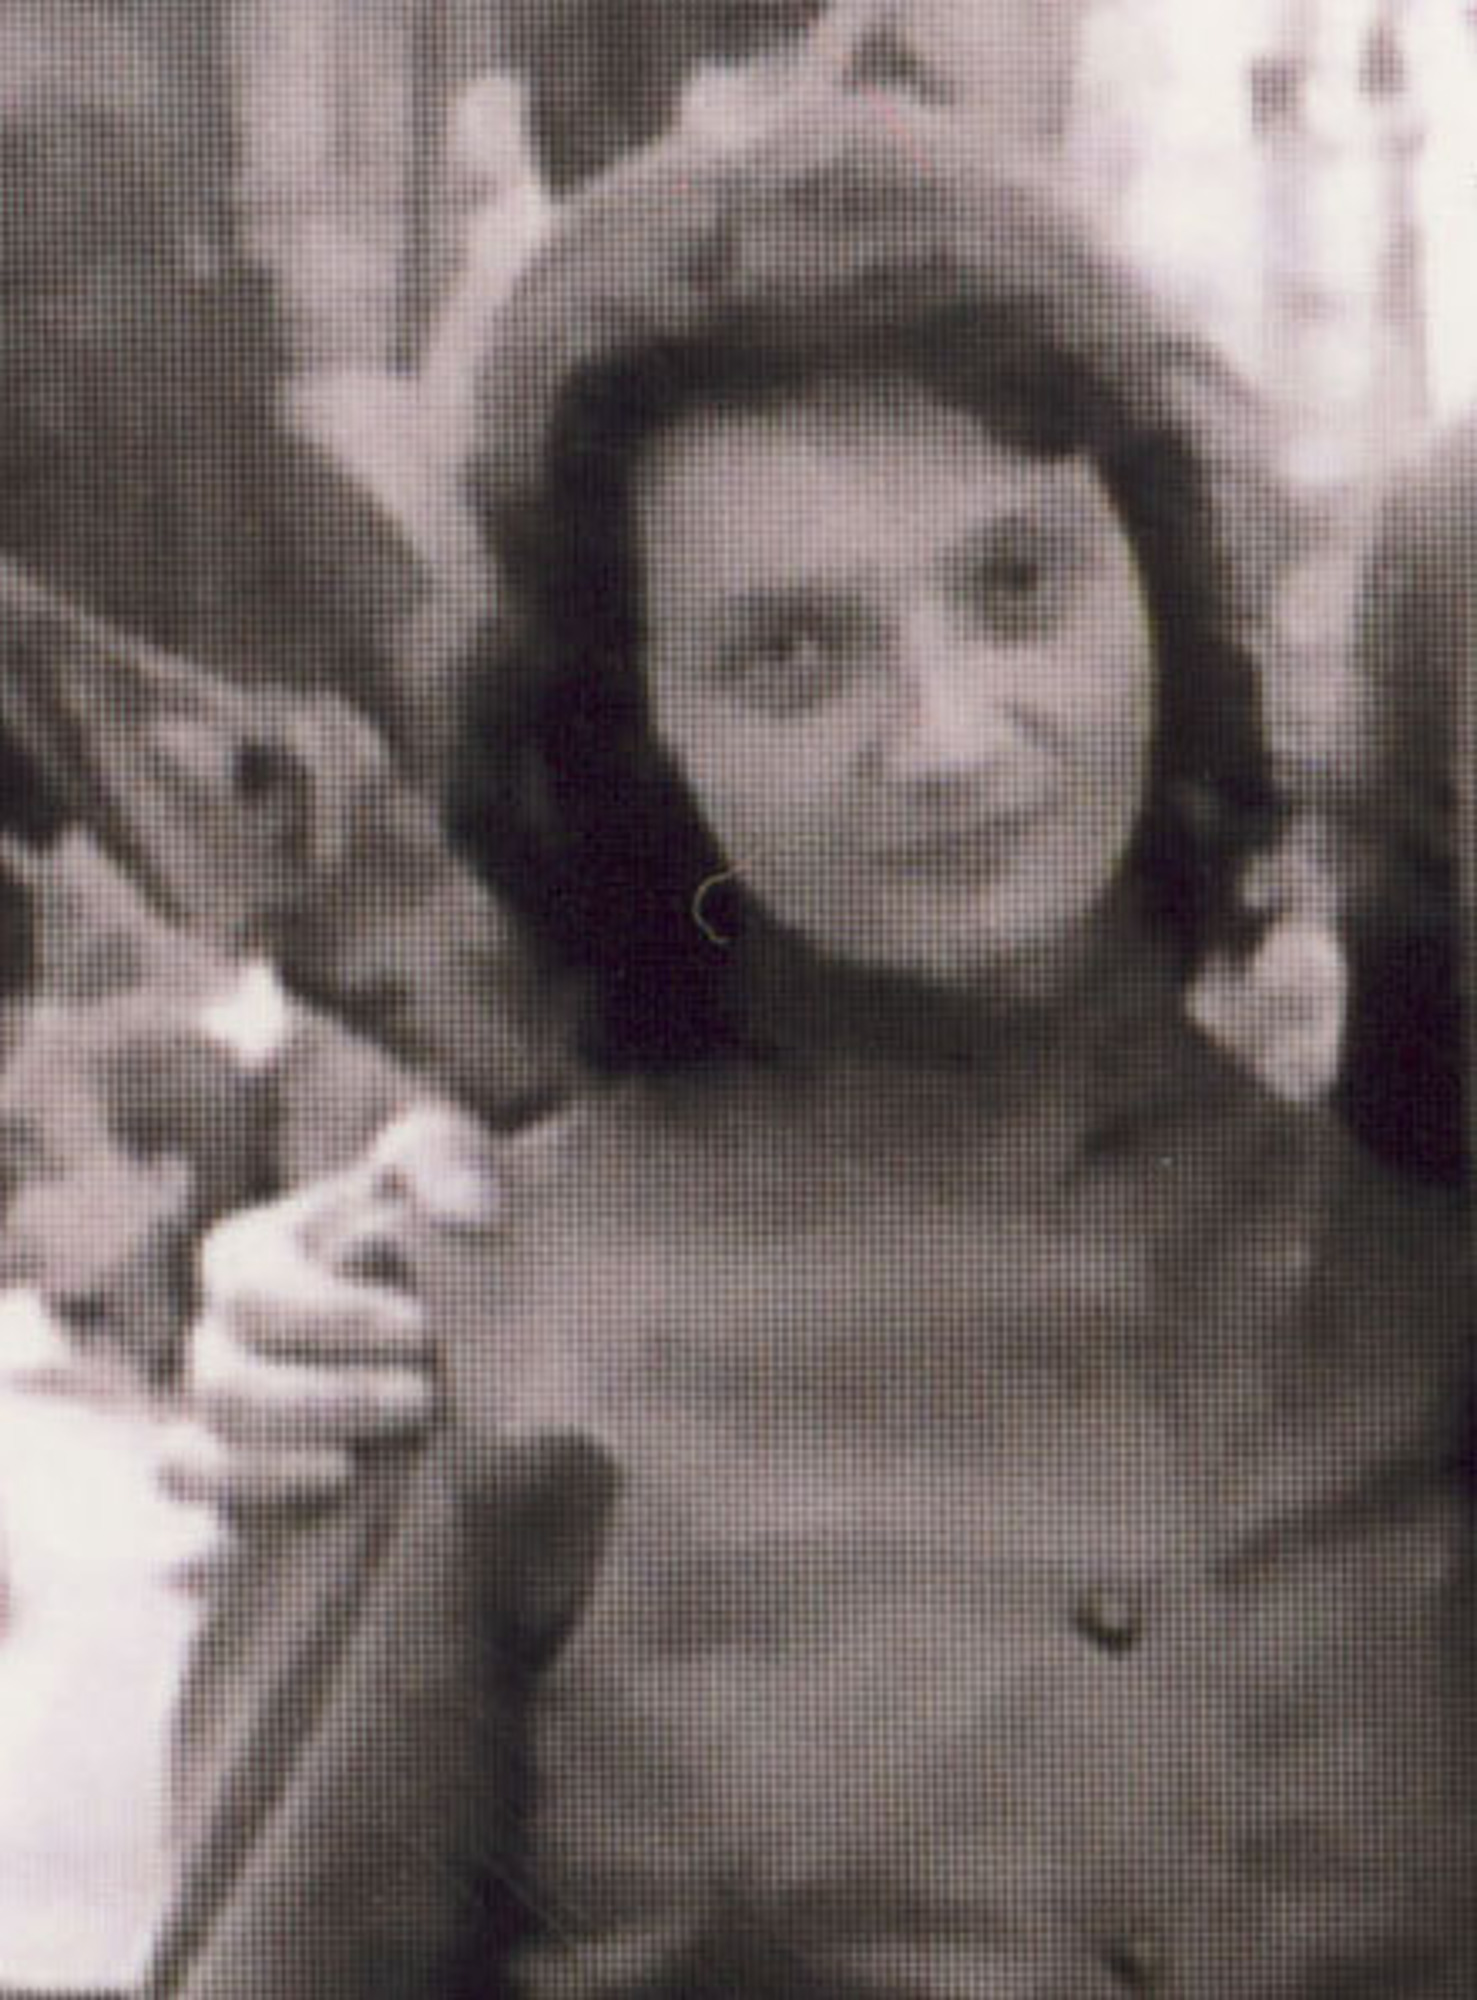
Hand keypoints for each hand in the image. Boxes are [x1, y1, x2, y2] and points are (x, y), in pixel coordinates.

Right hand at [159, 1106, 501, 1514]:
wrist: (436, 1299)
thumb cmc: (423, 1216)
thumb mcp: (438, 1160)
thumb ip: (444, 1160)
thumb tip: (469, 1210)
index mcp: (247, 1253)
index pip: (259, 1296)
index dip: (339, 1322)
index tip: (428, 1330)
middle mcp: (215, 1332)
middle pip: (232, 1385)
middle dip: (337, 1399)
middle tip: (430, 1397)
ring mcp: (214, 1404)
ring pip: (208, 1449)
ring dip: (304, 1458)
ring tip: (404, 1447)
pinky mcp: (225, 1467)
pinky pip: (195, 1488)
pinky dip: (259, 1495)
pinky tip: (346, 1482)